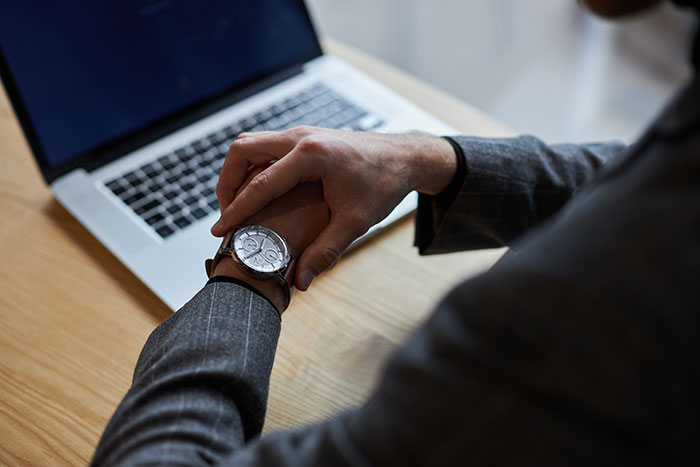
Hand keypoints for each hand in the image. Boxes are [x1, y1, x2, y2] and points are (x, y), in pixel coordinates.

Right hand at [212, 127, 455, 289]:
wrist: (405, 158)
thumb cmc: (384, 185)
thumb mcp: (356, 222)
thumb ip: (325, 251)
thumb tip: (298, 280)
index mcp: (312, 155)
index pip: (260, 183)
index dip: (236, 210)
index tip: (219, 232)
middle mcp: (301, 137)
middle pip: (242, 150)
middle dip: (226, 183)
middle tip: (226, 215)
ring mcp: (301, 133)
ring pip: (251, 144)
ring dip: (236, 172)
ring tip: (236, 206)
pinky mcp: (304, 137)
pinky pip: (265, 146)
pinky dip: (252, 167)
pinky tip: (257, 193)